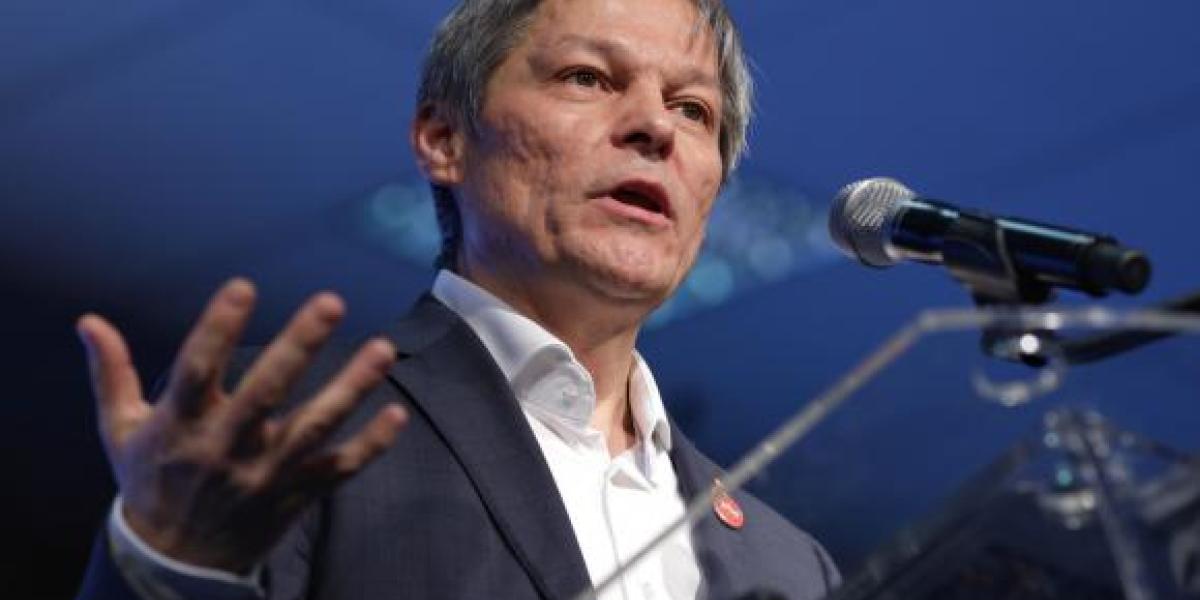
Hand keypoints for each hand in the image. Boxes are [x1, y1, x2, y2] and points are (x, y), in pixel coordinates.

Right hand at [77, 279, 407, 572]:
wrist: (174, 562)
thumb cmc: (151, 482)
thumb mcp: (121, 430)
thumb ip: (111, 373)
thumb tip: (89, 321)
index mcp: (179, 426)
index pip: (197, 370)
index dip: (218, 327)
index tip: (243, 285)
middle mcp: (224, 448)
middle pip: (266, 392)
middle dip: (299, 347)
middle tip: (332, 302)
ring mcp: (265, 473)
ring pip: (314, 427)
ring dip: (350, 388)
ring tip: (382, 349)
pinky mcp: (295, 494)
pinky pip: (338, 469)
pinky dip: (370, 445)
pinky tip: (396, 413)